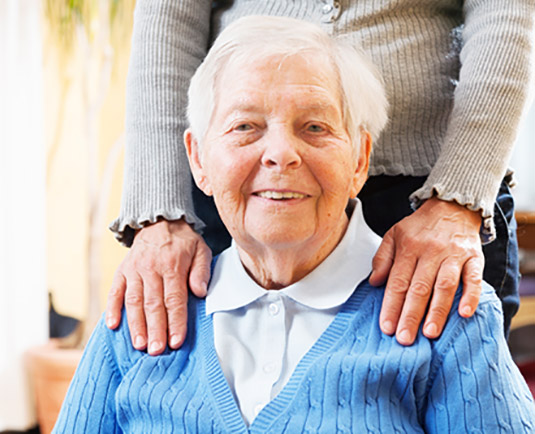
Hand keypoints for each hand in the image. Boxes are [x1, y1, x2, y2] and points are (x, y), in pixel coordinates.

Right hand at [106, 219, 211, 354]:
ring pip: (134, 301)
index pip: (174, 299)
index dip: (175, 321)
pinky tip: (112, 325)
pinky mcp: (122, 271)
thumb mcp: (201, 250)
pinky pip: (115, 291)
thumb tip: (199, 292)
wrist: (159, 221)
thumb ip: (201, 271)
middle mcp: (151, 268)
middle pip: (153, 304)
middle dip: (155, 329)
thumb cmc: (184, 241)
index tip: (176, 341)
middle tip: (156, 351)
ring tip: (139, 345)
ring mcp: (134, 270)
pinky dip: (112, 308)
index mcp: (173, 265)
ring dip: (135, 324)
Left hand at [369, 197, 483, 344]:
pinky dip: (471, 296)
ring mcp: (454, 255)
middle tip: (405, 338)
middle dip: (411, 315)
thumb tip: (374, 282)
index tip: (387, 327)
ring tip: (429, 332)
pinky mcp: (474, 257)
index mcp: (408, 247)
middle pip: (419, 287)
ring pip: (445, 285)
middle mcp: (430, 251)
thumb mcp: (394, 235)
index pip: (397, 281)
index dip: (391, 305)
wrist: (452, 205)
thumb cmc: (420, 226)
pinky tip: (464, 313)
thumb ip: (382, 258)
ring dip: (437, 310)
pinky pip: (474, 278)